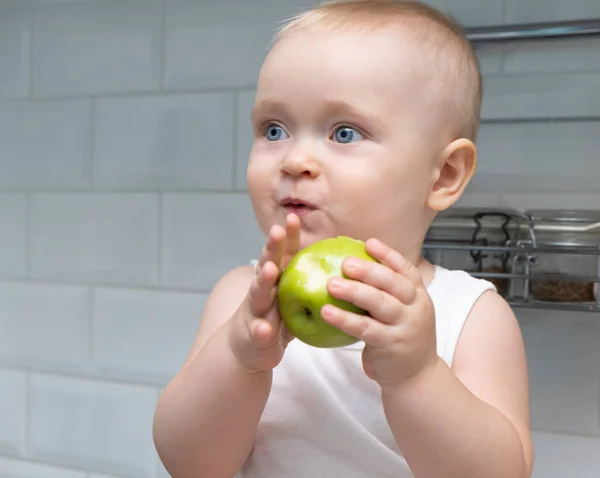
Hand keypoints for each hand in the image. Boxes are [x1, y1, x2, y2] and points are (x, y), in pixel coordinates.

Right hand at [229, 214, 300, 373]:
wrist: (248, 350)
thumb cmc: (275, 321)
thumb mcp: (292, 300)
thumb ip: (308, 283)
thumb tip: (342, 268)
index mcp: (275, 281)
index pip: (282, 255)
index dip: (288, 237)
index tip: (294, 217)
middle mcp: (262, 291)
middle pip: (267, 265)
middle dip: (271, 248)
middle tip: (277, 230)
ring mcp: (255, 311)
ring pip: (257, 294)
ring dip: (262, 281)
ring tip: (269, 270)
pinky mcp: (253, 335)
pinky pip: (257, 332)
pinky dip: (260, 329)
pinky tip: (264, 329)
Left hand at [321, 238, 437, 388]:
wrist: (416, 378)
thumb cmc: (400, 338)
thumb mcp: (402, 312)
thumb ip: (386, 293)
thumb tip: (353, 265)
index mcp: (418, 295)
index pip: (406, 270)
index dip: (388, 255)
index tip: (368, 242)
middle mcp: (416, 308)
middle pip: (393, 283)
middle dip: (369, 270)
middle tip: (344, 263)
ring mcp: (406, 326)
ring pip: (380, 303)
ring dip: (354, 291)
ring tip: (330, 284)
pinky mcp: (391, 345)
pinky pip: (365, 328)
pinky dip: (345, 319)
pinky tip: (325, 312)